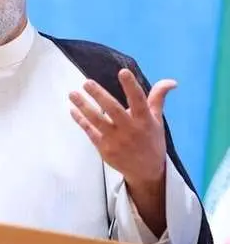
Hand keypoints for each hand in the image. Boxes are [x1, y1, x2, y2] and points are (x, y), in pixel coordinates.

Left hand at [68, 68, 175, 185]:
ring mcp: (116, 140)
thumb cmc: (151, 140)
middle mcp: (130, 129)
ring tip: (72, 94)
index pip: (139, 100)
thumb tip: (171, 81)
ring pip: (97, 121)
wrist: (147, 172)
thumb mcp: (157, 120)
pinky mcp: (105, 149)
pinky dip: (81, 120)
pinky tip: (72, 110)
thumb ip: (158, 98)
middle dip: (99, 95)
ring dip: (84, 106)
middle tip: (86, 82)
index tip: (123, 72)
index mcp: (145, 120)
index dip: (131, 86)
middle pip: (113, 110)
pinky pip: (90, 132)